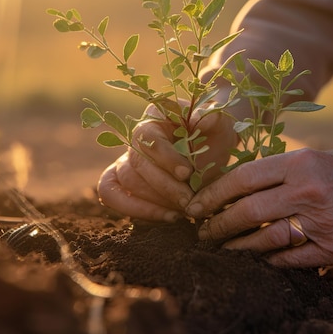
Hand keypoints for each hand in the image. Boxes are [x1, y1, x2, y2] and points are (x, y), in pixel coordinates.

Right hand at [97, 103, 236, 221]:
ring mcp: (127, 159)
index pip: (147, 136)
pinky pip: (111, 194)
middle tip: (188, 200)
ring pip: (128, 182)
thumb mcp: (221, 125)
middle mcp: (135, 136)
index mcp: (155, 115)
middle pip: (136, 163)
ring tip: (183, 210)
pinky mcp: (123, 181)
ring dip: (155, 201)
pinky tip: (167, 217)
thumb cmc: (214, 135)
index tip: (187, 173)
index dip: (165, 157)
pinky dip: (136, 210)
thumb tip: (199, 118)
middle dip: (164, 186)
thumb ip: (213, 118)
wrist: (212, 152)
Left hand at [185, 148, 332, 266]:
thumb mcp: (306, 158)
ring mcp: (322, 222)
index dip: (213, 195)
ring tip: (223, 247)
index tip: (195, 205)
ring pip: (265, 239)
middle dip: (218, 224)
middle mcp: (308, 192)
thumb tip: (225, 191)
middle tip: (202, 231)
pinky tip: (256, 258)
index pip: (243, 179)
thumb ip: (270, 172)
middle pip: (248, 211)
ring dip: (238, 246)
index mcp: (299, 164)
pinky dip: (269, 260)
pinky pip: (290, 259)